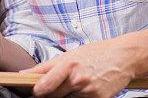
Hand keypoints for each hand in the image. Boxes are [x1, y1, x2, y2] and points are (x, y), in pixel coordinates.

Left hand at [21, 40, 135, 97]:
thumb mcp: (70, 55)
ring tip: (78, 82)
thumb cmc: (95, 53)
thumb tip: (25, 74)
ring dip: (68, 94)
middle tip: (56, 85)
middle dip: (50, 92)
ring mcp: (88, 92)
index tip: (34, 90)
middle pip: (53, 95)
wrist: (123, 57)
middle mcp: (77, 79)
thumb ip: (47, 66)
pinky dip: (81, 97)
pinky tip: (88, 87)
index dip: (37, 90)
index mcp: (67, 65)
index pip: (45, 85)